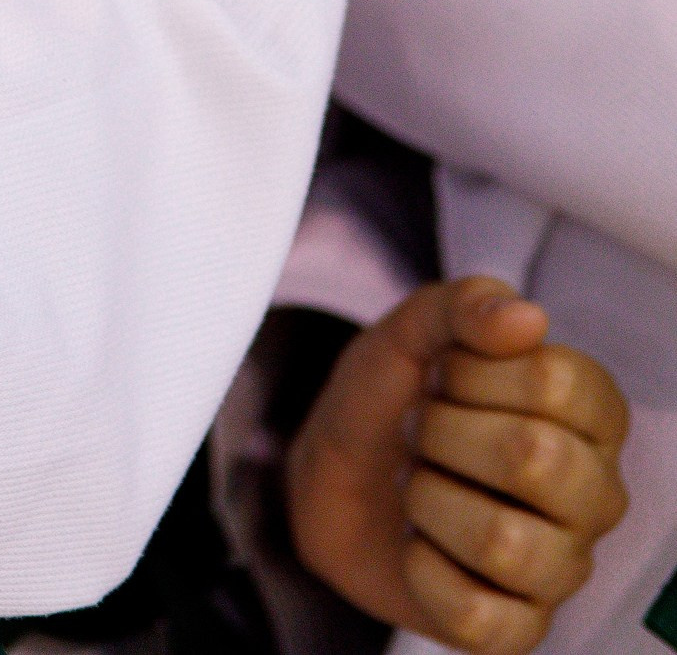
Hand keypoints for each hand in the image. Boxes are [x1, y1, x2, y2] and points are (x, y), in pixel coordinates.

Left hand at [285, 278, 628, 653]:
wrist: (332, 480)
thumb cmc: (392, 403)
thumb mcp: (409, 333)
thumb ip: (462, 305)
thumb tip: (526, 317)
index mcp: (589, 414)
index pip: (557, 382)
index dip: (474, 372)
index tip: (447, 377)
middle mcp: (594, 493)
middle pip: (535, 458)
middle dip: (446, 434)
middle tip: (426, 433)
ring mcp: (563, 567)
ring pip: (504, 542)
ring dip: (430, 502)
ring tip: (423, 489)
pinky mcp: (520, 629)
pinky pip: (475, 613)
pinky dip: (422, 569)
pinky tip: (421, 546)